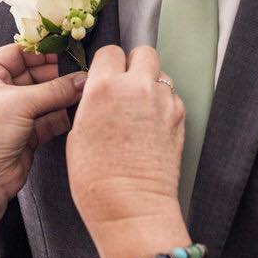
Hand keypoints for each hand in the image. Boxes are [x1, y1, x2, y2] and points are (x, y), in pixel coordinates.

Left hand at [0, 45, 84, 220]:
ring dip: (65, 94)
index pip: (20, 52)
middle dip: (59, 74)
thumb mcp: (19, 103)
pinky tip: (81, 108)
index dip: (44, 50)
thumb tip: (84, 78)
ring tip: (87, 89)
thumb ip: (55, 90)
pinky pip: (50, 118)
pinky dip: (64, 114)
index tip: (70, 48)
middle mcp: (0, 91)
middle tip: (84, 71)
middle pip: (36, 74)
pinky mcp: (28, 134)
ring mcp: (14, 114)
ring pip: (46, 97)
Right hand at [66, 45, 184, 248]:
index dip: (107, 64)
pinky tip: (152, 125)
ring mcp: (163, 100)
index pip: (110, 51)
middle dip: (135, 65)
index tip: (105, 76)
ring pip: (160, 74)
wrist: (131, 206)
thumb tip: (100, 93)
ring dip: (151, 85)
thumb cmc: (96, 178)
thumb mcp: (78, 132)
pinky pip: (172, 97)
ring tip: (140, 110)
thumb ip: (93, 101)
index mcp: (104, 86)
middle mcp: (137, 86)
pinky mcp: (180, 116)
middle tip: (127, 85)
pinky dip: (163, 104)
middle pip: (143, 52)